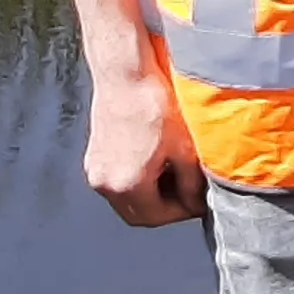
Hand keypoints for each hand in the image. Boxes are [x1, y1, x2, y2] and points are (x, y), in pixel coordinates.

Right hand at [84, 63, 207, 226]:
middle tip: (190, 194)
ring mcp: (95, 170)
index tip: (199, 201)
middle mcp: (104, 182)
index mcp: (126, 184)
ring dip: (151, 196)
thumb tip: (197, 203)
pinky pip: (117, 183)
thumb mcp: (184, 149)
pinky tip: (158, 163)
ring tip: (176, 175)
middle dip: (167, 209)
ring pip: (127, 200)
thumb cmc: (154, 105)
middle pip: (139, 214)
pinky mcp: (93, 158)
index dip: (183, 212)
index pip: (158, 217)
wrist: (126, 75)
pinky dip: (137, 183)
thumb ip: (191, 184)